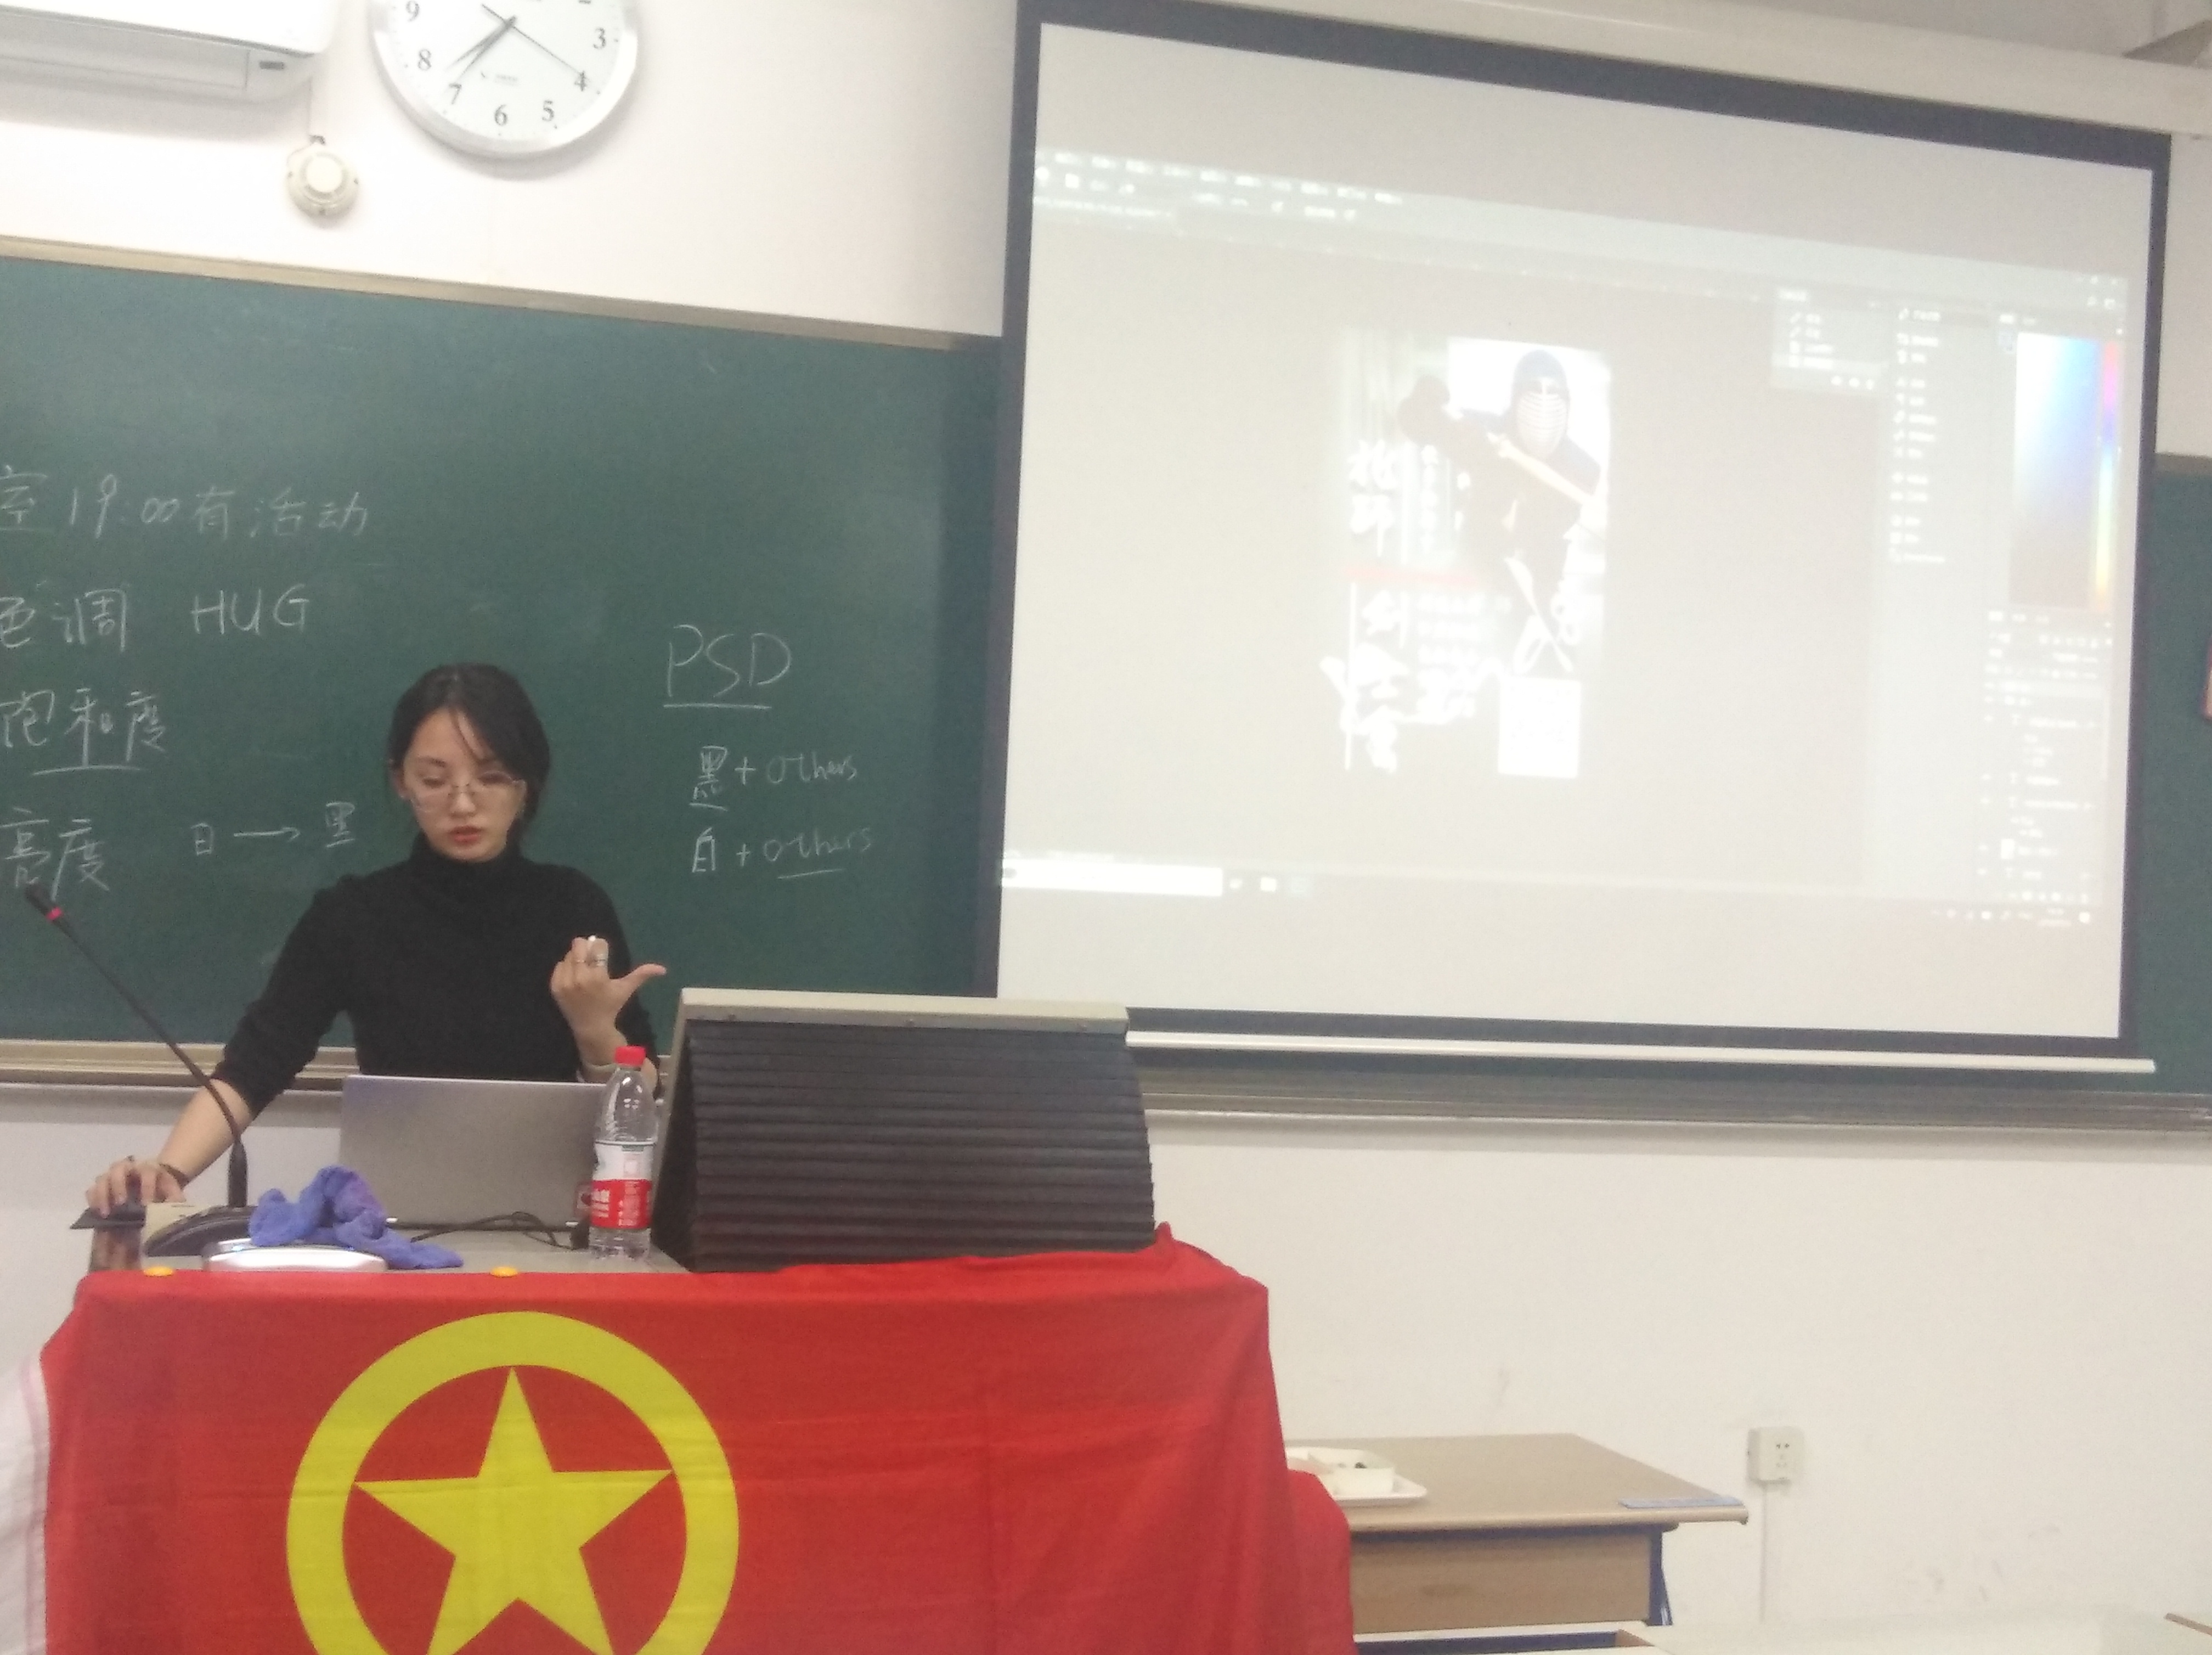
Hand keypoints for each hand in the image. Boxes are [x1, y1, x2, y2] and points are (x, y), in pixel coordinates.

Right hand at [85, 1154, 181, 1215]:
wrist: (153, 1185)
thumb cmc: (161, 1189)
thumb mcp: (172, 1193)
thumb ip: (174, 1200)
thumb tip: (175, 1211)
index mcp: (149, 1167)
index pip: (147, 1172)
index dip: (147, 1186)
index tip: (147, 1204)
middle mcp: (128, 1167)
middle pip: (119, 1168)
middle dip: (119, 1186)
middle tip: (121, 1204)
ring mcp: (112, 1175)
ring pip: (102, 1178)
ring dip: (102, 1195)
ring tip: (106, 1213)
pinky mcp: (101, 1185)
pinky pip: (91, 1189)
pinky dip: (93, 1200)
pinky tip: (97, 1213)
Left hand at [550, 935, 664, 1054]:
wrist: (590, 1027)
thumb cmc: (610, 1006)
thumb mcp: (625, 989)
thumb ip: (642, 975)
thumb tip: (663, 969)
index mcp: (598, 977)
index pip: (597, 947)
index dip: (601, 946)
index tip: (603, 951)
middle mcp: (579, 978)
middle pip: (580, 945)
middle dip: (587, 948)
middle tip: (592, 958)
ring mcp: (565, 982)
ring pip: (569, 954)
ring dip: (577, 957)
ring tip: (584, 969)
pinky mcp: (555, 986)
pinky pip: (560, 964)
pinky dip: (567, 967)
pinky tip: (575, 977)